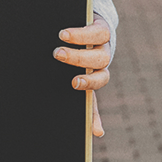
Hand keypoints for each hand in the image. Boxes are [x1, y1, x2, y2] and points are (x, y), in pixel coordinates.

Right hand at [54, 18, 111, 137]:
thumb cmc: (82, 61)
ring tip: (59, 40)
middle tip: (58, 54)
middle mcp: (102, 62)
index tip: (74, 83)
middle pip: (98, 64)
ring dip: (80, 45)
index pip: (97, 85)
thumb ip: (89, 104)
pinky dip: (82, 33)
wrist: (93, 29)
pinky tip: (65, 33)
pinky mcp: (102, 27)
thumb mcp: (82, 80)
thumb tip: (98, 134)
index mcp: (97, 76)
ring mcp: (104, 45)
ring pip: (99, 49)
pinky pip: (97, 32)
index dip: (89, 86)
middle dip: (78, 60)